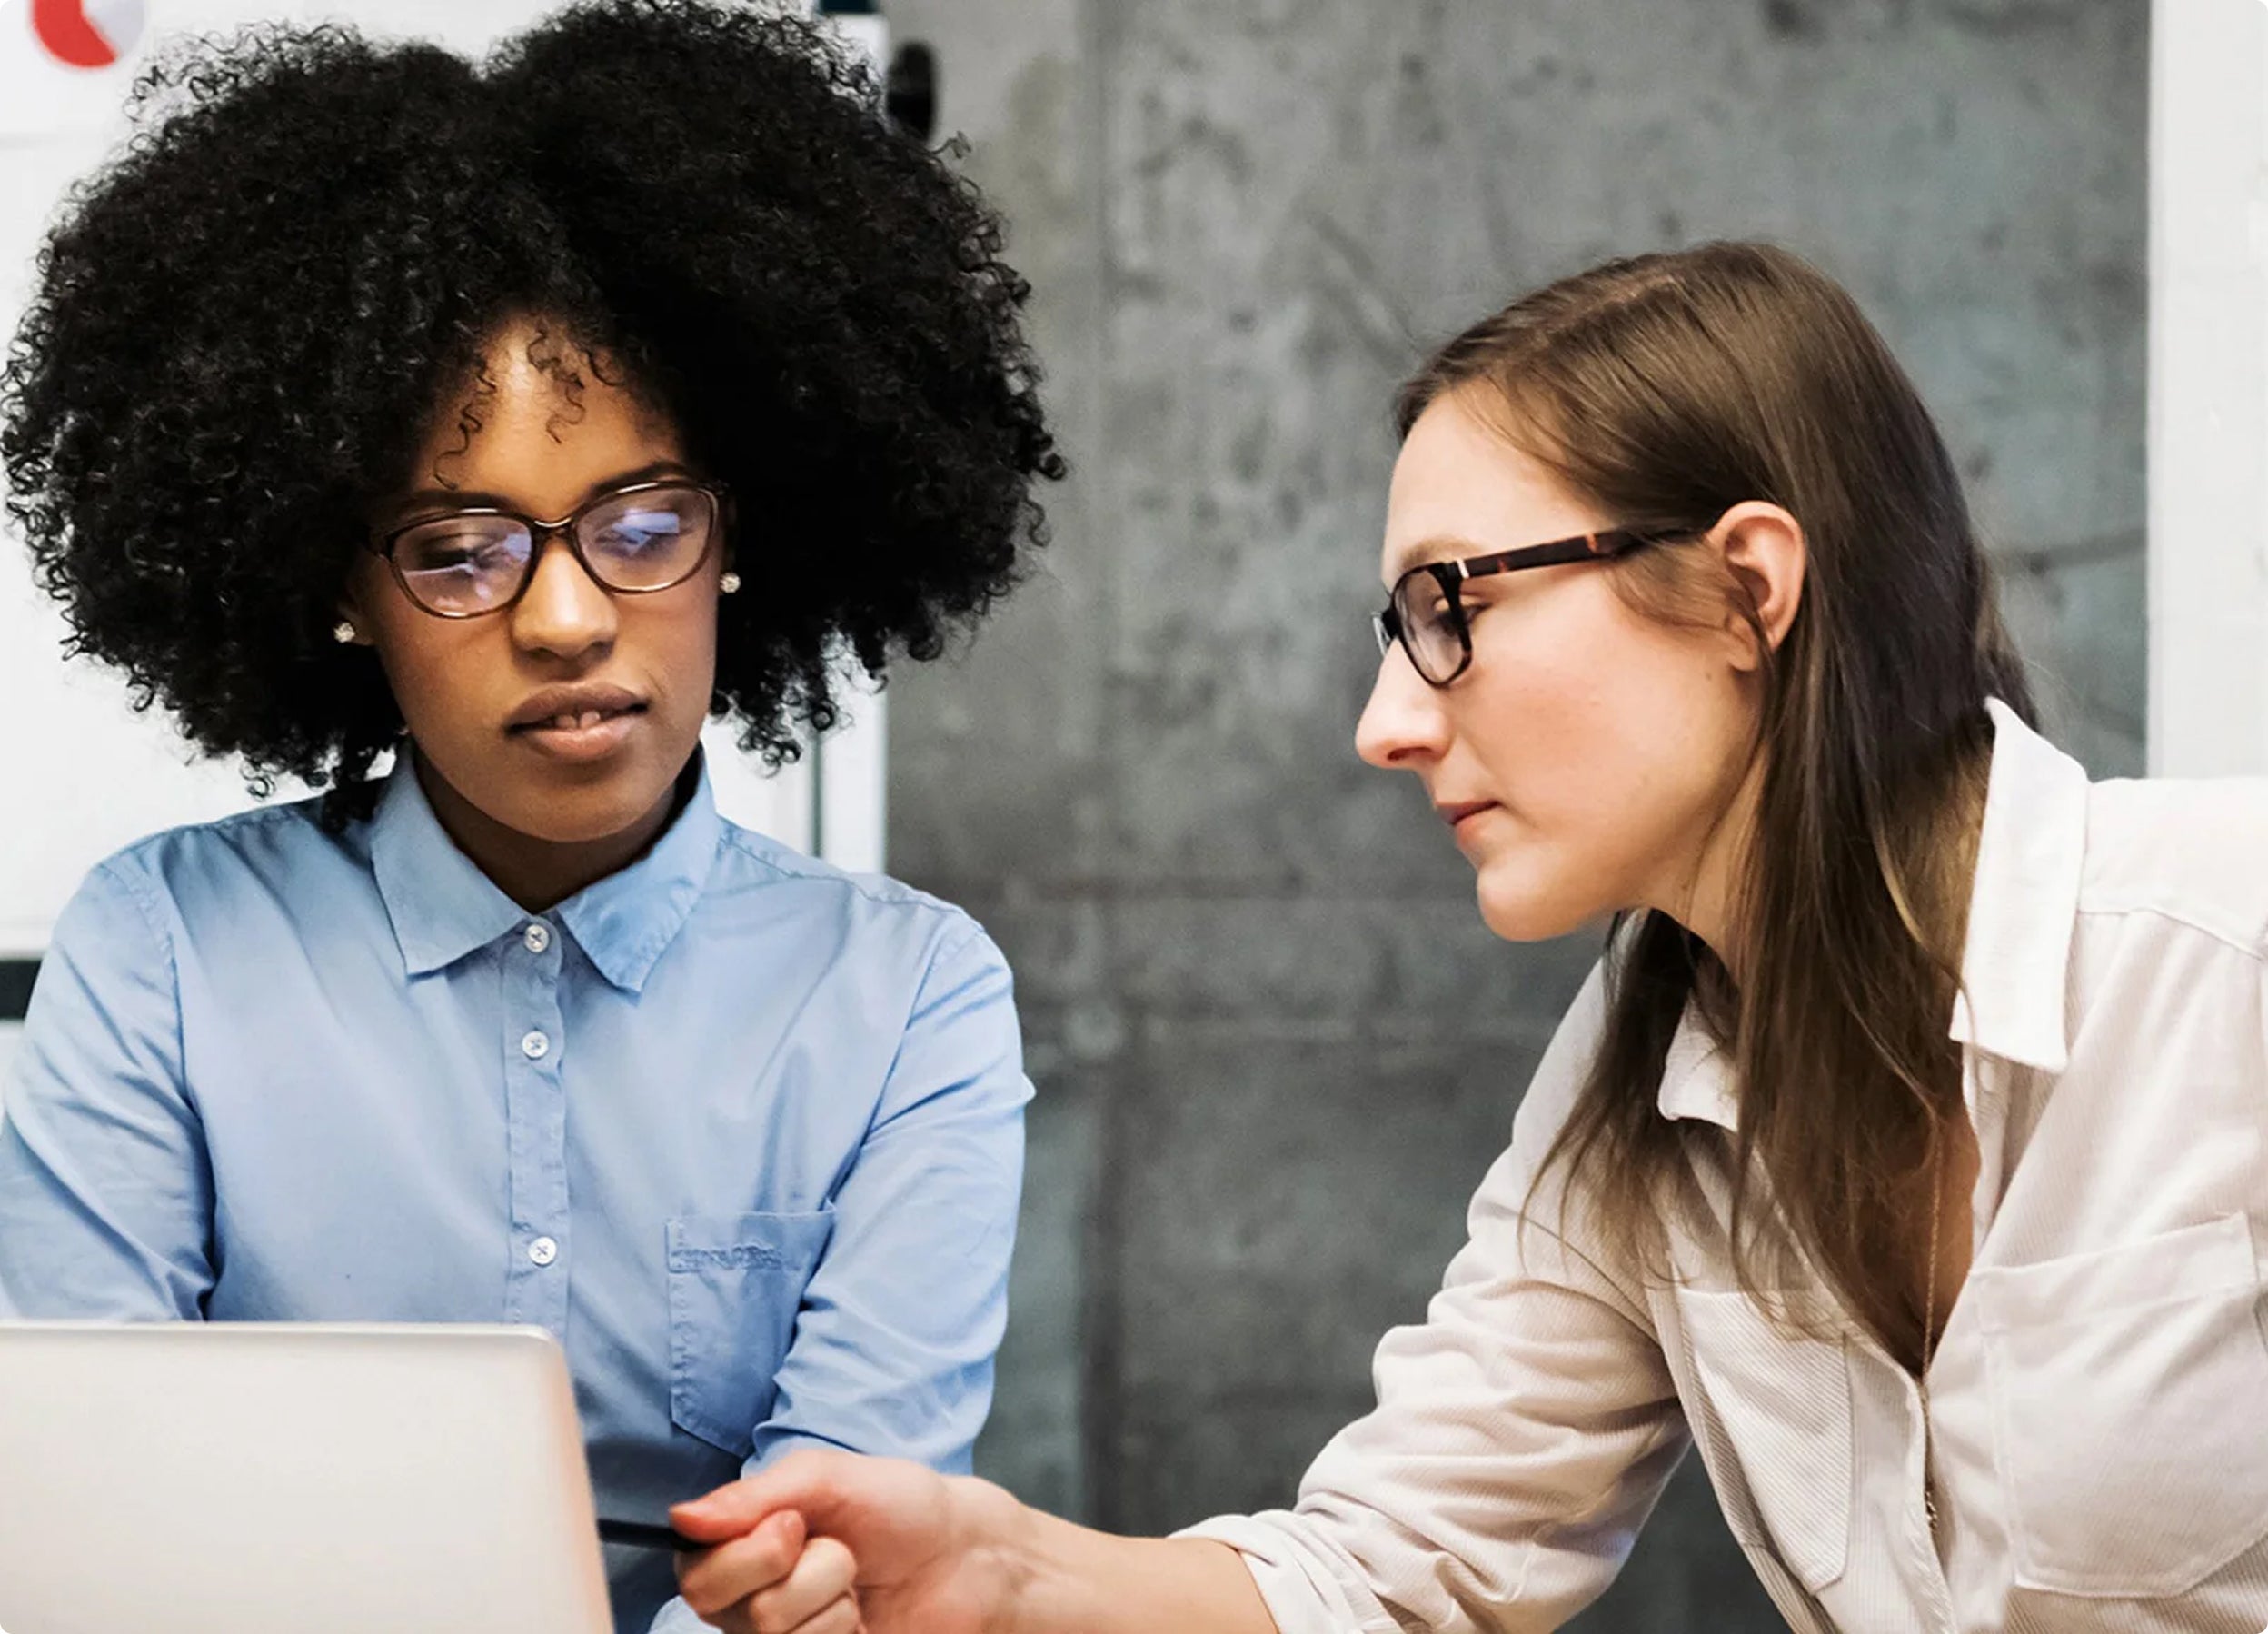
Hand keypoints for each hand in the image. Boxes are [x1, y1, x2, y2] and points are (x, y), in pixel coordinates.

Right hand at [671, 1449, 1022, 1633]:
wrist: (965, 1559)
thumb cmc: (900, 1509)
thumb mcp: (828, 1479)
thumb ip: (755, 1495)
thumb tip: (683, 1517)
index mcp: (743, 1542)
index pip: (693, 1566)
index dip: (745, 1551)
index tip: (795, 1525)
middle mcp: (750, 1595)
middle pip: (721, 1605)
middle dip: (794, 1571)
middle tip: (838, 1550)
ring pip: (767, 1632)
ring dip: (828, 1597)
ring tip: (857, 1581)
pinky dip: (841, 1631)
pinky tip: (861, 1619)